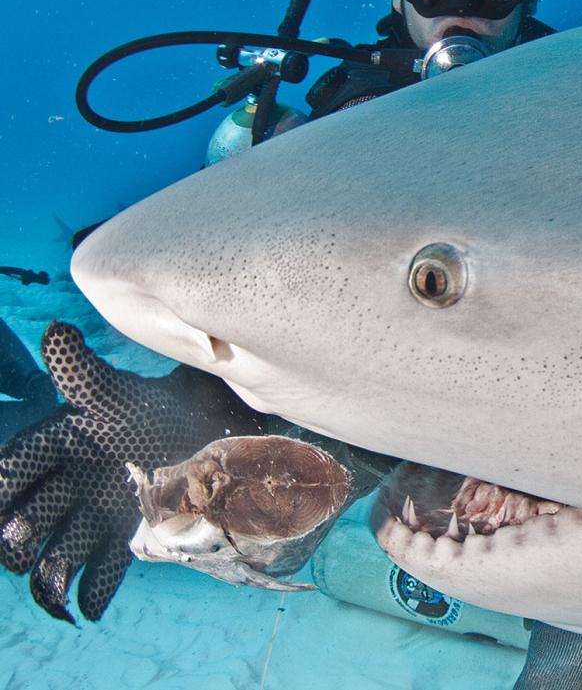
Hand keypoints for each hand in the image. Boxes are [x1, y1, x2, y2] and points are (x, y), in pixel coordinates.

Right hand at [0, 321, 263, 621]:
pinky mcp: (122, 533)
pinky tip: (88, 610)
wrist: (201, 427)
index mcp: (54, 446)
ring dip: (50, 575)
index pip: (14, 472)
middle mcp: (66, 484)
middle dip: (19, 540)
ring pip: (58, 550)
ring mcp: (91, 512)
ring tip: (52, 595)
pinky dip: (92, 591)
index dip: (3, 491)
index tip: (0, 508)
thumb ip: (79, 369)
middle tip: (19, 552)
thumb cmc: (149, 403)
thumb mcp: (113, 390)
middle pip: (30, 519)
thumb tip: (55, 332)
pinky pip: (100, 569)